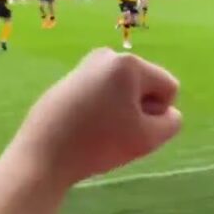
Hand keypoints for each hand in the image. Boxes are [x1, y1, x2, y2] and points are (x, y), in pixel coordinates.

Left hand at [8, 48, 181, 186]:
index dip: (159, 114)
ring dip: (121, 111)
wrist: (42, 157)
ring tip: (100, 132)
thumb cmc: (99, 144)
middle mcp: (107, 56)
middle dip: (139, 109)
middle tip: (118, 132)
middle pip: (145, 86)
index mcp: (129, 64)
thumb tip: (165, 113)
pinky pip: (100, 94)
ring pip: (122, 91)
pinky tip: (84, 129)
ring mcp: (84, 67)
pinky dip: (100, 110)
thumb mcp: (149, 139)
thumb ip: (171, 122)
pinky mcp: (67, 82)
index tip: (134, 129)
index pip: (168, 88)